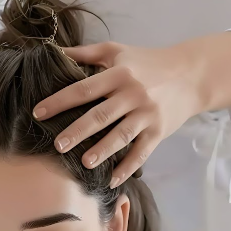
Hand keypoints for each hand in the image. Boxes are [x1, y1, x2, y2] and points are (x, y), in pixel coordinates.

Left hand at [31, 41, 202, 187]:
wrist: (191, 74)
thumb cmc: (147, 62)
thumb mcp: (117, 50)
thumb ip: (85, 52)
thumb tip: (52, 51)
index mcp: (119, 73)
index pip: (83, 89)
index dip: (60, 101)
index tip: (38, 113)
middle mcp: (133, 94)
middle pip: (101, 115)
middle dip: (78, 131)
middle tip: (57, 145)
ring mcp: (147, 114)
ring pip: (121, 135)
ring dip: (103, 150)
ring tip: (84, 163)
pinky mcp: (159, 132)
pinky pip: (141, 153)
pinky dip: (127, 168)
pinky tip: (112, 179)